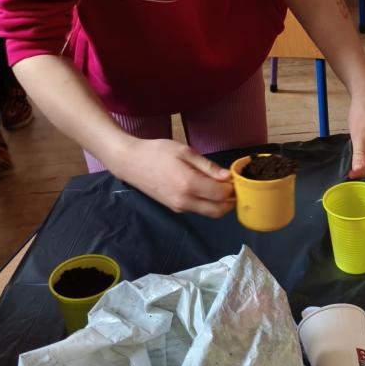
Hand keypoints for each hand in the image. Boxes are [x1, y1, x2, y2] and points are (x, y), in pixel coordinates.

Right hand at [115, 137, 234, 217]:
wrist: (130, 162)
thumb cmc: (157, 152)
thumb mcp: (184, 152)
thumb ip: (207, 167)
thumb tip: (227, 177)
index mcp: (189, 185)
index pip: (221, 194)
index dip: (232, 188)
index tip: (234, 177)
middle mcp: (185, 201)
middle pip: (218, 211)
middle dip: (230, 201)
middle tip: (233, 187)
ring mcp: (179, 207)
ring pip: (209, 213)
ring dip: (220, 204)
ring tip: (221, 186)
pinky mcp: (174, 208)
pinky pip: (198, 209)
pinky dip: (208, 203)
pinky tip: (207, 189)